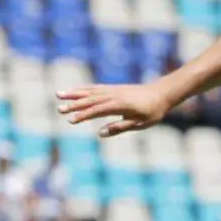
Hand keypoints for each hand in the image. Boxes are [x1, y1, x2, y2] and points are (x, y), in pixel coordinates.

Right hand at [56, 81, 178, 137]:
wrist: (162, 93)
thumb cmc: (152, 111)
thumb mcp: (139, 124)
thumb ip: (120, 127)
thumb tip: (100, 133)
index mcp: (120, 105)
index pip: (98, 111)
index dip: (83, 116)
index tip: (70, 121)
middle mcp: (114, 95)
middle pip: (90, 100)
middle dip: (74, 105)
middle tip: (59, 109)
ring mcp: (113, 90)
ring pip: (90, 92)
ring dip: (74, 94)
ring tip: (59, 94)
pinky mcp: (113, 88)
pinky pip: (95, 88)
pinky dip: (83, 89)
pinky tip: (74, 90)